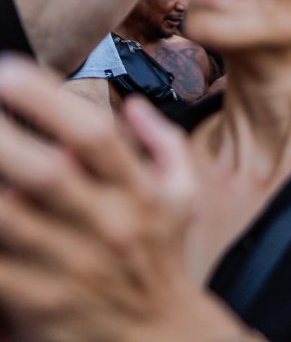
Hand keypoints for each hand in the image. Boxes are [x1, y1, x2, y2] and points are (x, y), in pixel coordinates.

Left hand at [0, 57, 242, 341]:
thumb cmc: (163, 263)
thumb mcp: (185, 200)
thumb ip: (164, 145)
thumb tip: (132, 104)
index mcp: (139, 194)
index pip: (94, 136)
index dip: (46, 99)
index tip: (7, 70)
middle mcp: (107, 226)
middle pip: (44, 173)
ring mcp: (72, 268)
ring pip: (8, 218)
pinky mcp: (40, 305)